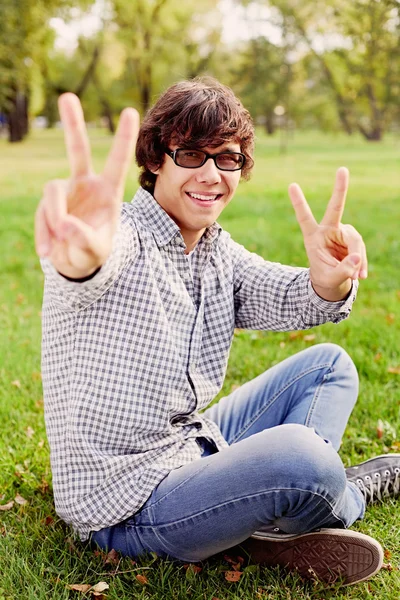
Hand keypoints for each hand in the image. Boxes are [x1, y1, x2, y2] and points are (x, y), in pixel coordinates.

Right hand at [35, 94, 138, 278]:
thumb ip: (83, 239)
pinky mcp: (47, 202)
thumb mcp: (95, 250)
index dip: (123, 138)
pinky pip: (41, 213)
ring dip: (54, 218)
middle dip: (72, 124)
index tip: (130, 111)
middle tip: (67, 97)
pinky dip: (43, 234)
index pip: (117, 162)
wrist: (74, 262)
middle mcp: (85, 184)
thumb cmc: (93, 252)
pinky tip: (48, 252)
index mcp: (108, 191)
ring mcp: (64, 191)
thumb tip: (63, 224)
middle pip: (77, 150)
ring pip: (52, 192)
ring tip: (60, 242)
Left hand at [289, 167, 366, 301]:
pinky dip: (362, 263)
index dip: (299, 203)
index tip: (292, 185)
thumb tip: (357, 257)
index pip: (304, 217)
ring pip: (355, 240)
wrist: (332, 281)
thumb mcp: (330, 278)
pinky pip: (361, 249)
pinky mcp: (353, 238)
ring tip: (355, 277)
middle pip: (335, 208)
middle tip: (343, 170)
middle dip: (340, 189)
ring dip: (358, 259)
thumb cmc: (325, 276)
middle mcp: (327, 230)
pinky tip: (360, 276)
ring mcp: (342, 233)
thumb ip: (342, 269)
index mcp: (312, 236)